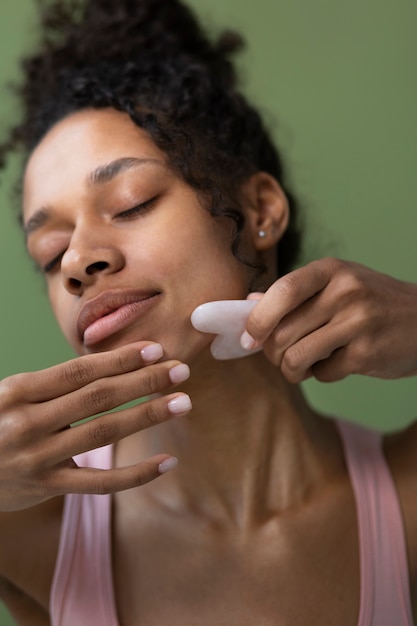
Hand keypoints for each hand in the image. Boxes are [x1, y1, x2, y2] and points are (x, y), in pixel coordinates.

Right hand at [0, 341, 190, 510]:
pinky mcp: (46, 488)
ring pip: (103, 433)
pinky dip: (137, 473)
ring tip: (182, 402)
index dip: (120, 359)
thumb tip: (115, 365)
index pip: (79, 370)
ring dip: (147, 415)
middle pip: (97, 397)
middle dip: (143, 381)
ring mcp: (37, 458)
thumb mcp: (14, 394)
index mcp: (19, 390)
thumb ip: (56, 385)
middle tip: (180, 370)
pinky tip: (168, 461)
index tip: (155, 349)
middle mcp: (28, 422)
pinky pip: (99, 483)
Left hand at [241, 257, 416, 382]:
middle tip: (279, 356)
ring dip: (291, 370)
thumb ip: (294, 294)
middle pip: (283, 332)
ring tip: (300, 366)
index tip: (249, 338)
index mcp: (331, 270)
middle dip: (272, 353)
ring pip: (296, 357)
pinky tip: (334, 364)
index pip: (282, 291)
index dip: (257, 319)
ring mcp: (358, 323)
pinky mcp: (367, 354)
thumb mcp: (337, 285)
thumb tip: (248, 304)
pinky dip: (321, 375)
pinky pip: (322, 374)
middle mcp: (345, 292)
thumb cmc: (371, 302)